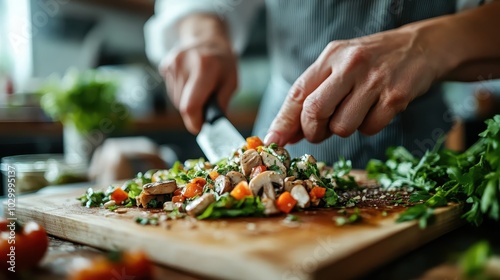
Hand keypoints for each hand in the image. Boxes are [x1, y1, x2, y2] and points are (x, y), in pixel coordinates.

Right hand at [160, 15, 237, 133]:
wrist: (207, 39)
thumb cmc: (222, 62)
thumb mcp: (231, 82)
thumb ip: (222, 103)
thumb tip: (214, 125)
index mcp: (204, 67)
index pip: (190, 105)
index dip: (194, 122)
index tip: (200, 129)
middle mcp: (184, 64)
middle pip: (183, 106)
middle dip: (195, 112)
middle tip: (207, 104)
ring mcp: (171, 64)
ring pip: (176, 101)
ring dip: (188, 103)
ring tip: (200, 89)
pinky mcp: (164, 66)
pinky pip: (171, 92)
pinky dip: (181, 94)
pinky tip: (190, 82)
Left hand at [265, 27, 447, 145]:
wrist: (420, 47)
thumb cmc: (371, 61)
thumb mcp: (339, 66)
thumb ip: (313, 95)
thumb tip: (287, 132)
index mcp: (330, 57)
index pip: (298, 93)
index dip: (282, 121)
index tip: (273, 142)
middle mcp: (350, 65)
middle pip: (315, 111)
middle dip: (313, 131)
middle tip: (318, 132)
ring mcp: (374, 81)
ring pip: (342, 127)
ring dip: (343, 129)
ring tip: (356, 111)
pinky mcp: (396, 97)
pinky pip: (369, 129)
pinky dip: (368, 127)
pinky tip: (375, 109)